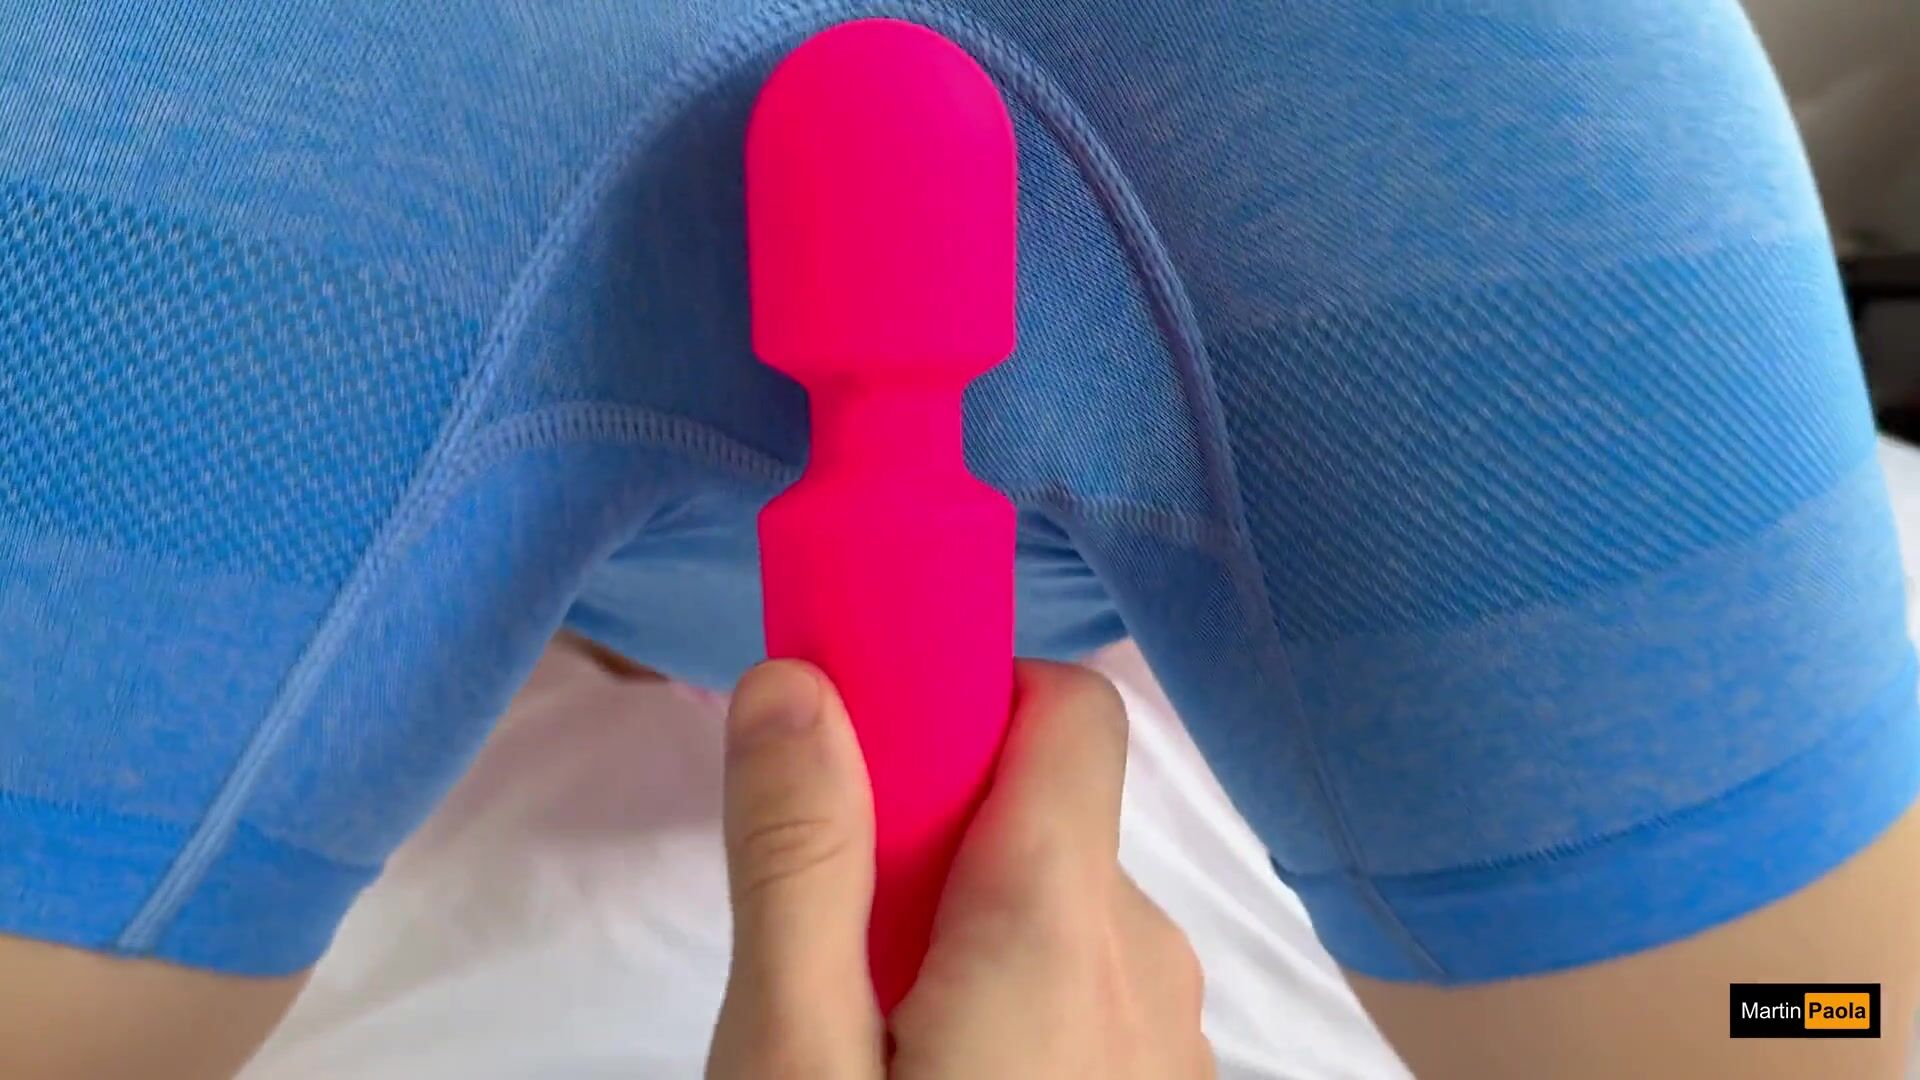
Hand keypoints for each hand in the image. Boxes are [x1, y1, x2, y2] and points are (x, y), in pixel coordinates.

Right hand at [705, 659, 1211, 1078]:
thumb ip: (798, 867)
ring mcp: (1173, 1046)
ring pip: (1062, 921)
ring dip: (967, 942)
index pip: (1070, 707)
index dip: (962, 700)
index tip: (863, 764)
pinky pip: (1091, 1004)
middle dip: (933, 848)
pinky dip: (1016, 1015)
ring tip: (872, 1048)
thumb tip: (793, 682)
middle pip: (1046, 822)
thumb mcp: (793, 1061)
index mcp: (1066, 923)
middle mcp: (1150, 961)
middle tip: (832, 948)